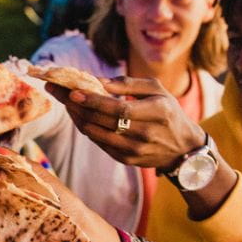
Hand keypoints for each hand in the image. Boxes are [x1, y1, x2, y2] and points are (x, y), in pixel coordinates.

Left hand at [48, 77, 207, 169]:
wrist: (183, 148)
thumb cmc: (168, 112)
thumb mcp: (157, 90)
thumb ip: (128, 84)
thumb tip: (97, 81)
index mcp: (157, 113)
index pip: (118, 108)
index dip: (94, 101)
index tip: (73, 91)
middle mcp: (145, 134)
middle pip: (103, 120)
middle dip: (76, 105)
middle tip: (57, 91)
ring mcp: (135, 151)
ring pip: (96, 133)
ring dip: (77, 117)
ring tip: (65, 101)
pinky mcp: (127, 160)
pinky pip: (99, 143)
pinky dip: (86, 128)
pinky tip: (79, 115)